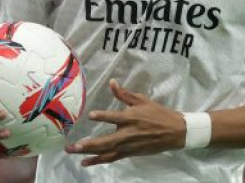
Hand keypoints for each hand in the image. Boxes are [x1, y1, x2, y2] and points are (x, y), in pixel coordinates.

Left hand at [65, 79, 185, 165]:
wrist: (173, 132)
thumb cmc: (157, 113)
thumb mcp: (142, 100)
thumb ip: (124, 94)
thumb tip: (111, 82)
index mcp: (131, 118)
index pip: (114, 117)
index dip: (102, 116)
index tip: (91, 115)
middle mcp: (127, 133)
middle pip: (104, 141)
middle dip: (86, 145)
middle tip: (71, 146)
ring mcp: (127, 145)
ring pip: (105, 151)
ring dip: (88, 153)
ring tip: (73, 152)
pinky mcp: (129, 153)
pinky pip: (111, 158)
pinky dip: (98, 160)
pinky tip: (85, 162)